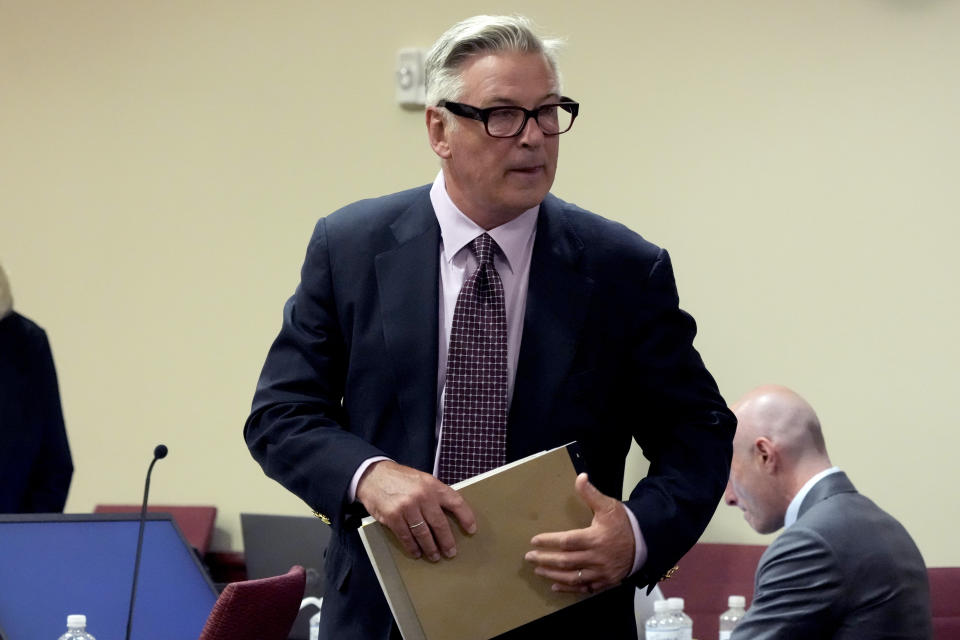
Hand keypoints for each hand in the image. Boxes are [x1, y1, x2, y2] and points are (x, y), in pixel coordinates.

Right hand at [356, 460, 476, 561]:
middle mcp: (422, 496)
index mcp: (432, 485)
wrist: (373, 475)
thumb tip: (449, 515)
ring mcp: (407, 507)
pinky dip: (412, 547)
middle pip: (440, 524)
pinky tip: (416, 552)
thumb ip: (434, 494)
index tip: (471, 529)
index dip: (466, 516)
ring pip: (423, 534)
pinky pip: (406, 537)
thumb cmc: (400, 479)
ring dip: (430, 548)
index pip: (456, 502)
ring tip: (435, 556)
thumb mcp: (422, 480)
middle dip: (447, 541)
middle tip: (451, 552)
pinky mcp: (393, 517)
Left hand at [524, 473, 634, 592]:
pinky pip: (584, 588)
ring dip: (553, 575)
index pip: (566, 541)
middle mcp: (597, 558)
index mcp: (595, 538)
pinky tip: (555, 587)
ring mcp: (601, 573)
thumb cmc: (623, 522)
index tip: (534, 541)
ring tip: (538, 570)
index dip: (549, 542)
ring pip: (572, 577)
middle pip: (565, 561)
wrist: (644, 542)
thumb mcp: (608, 505)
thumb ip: (591, 494)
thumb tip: (580, 477)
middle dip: (545, 559)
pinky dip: (569, 589)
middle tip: (529, 557)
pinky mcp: (605, 582)